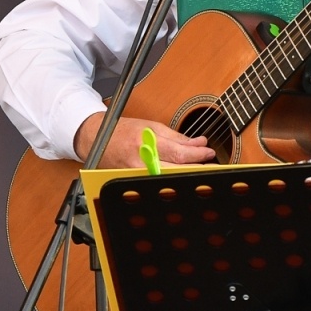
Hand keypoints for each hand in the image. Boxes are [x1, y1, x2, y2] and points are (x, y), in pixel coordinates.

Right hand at [73, 113, 215, 168]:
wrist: (97, 140)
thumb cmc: (124, 131)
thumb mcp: (151, 126)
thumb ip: (177, 137)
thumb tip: (199, 143)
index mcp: (147, 142)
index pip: (179, 153)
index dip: (197, 155)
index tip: (209, 153)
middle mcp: (142, 161)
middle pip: (177, 170)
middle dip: (197, 169)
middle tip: (212, 166)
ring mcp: (138, 174)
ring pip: (170, 180)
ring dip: (187, 176)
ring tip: (200, 172)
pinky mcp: (135, 182)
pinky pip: (159, 183)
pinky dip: (173, 180)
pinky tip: (182, 178)